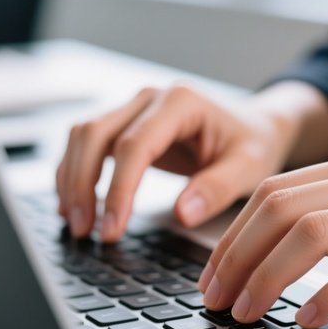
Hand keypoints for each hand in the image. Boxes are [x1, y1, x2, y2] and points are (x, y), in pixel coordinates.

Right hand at [56, 84, 295, 240]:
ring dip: (71, 179)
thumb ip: (217, 188)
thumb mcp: (249, 167)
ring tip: (76, 224)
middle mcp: (150, 98)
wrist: (255, 126)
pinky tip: (73, 205)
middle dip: (82, 184)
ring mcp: (134, 108)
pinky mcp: (126, 124)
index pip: (135, 145)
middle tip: (84, 230)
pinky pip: (88, 144)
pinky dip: (75, 173)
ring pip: (83, 136)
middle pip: (95, 134)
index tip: (112, 228)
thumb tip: (182, 214)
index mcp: (181, 101)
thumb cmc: (254, 143)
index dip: (118, 189)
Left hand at [199, 147, 327, 324]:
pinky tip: (308, 322)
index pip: (275, 191)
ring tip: (248, 313)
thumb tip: (284, 252)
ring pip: (314, 235)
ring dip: (268, 278)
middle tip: (216, 300)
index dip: (233, 235)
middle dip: (236, 258)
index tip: (214, 275)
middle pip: (281, 209)